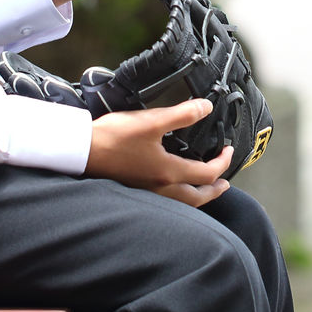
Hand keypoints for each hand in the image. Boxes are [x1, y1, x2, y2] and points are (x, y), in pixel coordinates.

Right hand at [86, 99, 231, 207]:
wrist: (82, 151)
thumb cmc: (113, 138)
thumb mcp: (152, 121)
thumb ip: (181, 114)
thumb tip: (205, 108)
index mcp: (168, 172)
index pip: (206, 174)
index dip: (222, 162)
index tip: (228, 151)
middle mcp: (161, 188)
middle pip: (197, 197)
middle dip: (214, 190)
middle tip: (224, 183)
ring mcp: (147, 192)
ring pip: (181, 202)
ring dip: (198, 196)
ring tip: (203, 188)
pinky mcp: (136, 189)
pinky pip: (167, 200)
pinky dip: (179, 197)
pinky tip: (173, 186)